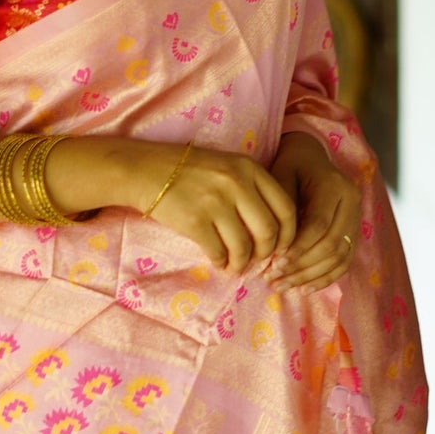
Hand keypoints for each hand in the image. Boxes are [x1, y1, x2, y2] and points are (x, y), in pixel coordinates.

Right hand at [140, 142, 297, 273]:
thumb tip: (274, 232)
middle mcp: (236, 183)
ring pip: (243, 247)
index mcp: (250, 169)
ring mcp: (215, 202)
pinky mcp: (194, 221)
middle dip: (265, 253)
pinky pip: (218, 252)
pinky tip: (217, 262)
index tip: (282, 247)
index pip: (286, 208)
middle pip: (268, 231)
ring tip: (235, 266)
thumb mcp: (228, 166)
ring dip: (241, 264)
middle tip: (257, 260)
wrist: (146, 170)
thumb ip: (252, 189)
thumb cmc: (190, 171)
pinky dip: (221, 262)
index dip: (289, 234)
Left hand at [264, 133, 361, 290]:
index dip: (297, 248)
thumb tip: (273, 247)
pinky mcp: (354, 232)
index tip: (274, 263)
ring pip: (339, 257)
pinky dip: (325, 278)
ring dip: (310, 277)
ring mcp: (357, 218)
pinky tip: (304, 289)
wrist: (310, 157)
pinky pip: (345, 261)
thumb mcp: (280, 175)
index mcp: (335, 186)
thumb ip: (279, 208)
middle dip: (301, 267)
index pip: (319, 225)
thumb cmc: (290, 166)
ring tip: (283, 287)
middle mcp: (352, 203)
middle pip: (331, 244)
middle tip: (274, 279)